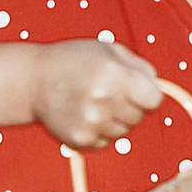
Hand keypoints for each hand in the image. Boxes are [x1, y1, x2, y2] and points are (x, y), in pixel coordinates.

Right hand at [28, 38, 163, 151]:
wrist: (32, 81)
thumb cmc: (73, 61)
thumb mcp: (109, 50)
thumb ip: (140, 68)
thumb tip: (159, 90)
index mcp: (114, 75)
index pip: (154, 100)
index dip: (147, 93)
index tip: (136, 89)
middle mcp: (104, 102)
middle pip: (139, 117)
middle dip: (130, 105)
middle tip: (106, 91)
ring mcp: (91, 124)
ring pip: (124, 131)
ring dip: (114, 119)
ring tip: (92, 102)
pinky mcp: (80, 140)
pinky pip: (106, 141)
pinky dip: (99, 131)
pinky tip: (82, 114)